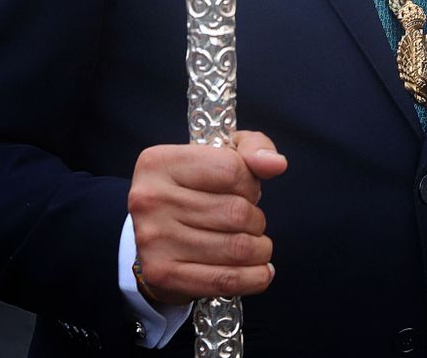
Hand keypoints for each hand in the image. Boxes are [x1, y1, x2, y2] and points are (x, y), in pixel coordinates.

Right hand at [128, 130, 287, 306]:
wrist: (153, 234)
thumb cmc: (194, 189)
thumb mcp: (221, 155)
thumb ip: (253, 148)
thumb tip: (276, 164)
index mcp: (160, 163)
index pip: (232, 170)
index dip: (251, 184)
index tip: (245, 192)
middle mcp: (150, 199)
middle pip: (236, 212)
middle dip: (257, 220)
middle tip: (251, 223)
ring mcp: (154, 239)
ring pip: (237, 247)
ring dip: (260, 249)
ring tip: (257, 246)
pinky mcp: (162, 274)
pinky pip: (225, 279)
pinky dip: (254, 278)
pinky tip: (260, 272)